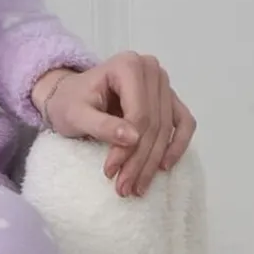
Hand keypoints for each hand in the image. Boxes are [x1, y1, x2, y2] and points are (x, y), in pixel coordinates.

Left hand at [32, 52, 195, 197]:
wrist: (69, 95)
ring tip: (138, 187)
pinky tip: (164, 166)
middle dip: (140, 160)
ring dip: (155, 160)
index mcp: (128, 65)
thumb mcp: (75, 114)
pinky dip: (177, 145)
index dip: (128, 148)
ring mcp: (163, 83)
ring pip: (168, 128)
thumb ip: (101, 125)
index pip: (138, 114)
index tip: (111, 172)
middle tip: (125, 188)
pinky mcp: (169, 98)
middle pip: (154, 123)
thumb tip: (133, 138)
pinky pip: (184, 122)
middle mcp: (151, 69)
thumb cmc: (69, 102)